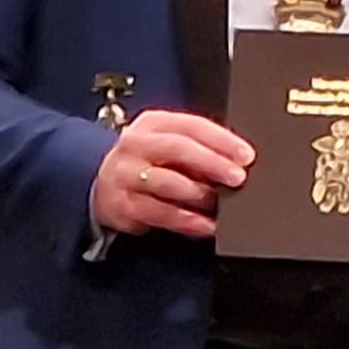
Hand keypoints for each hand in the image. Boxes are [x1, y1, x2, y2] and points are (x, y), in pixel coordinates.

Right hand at [91, 110, 252, 239]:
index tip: (245, 155)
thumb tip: (238, 161)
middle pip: (178, 149)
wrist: (103, 181)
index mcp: (154, 123)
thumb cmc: (149, 160)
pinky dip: (188, 221)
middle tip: (237, 177)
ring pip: (167, 183)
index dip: (222, 140)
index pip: (192, 125)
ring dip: (199, 194)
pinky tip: (206, 225)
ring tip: (220, 202)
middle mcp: (136, 145)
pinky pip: (161, 214)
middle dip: (212, 163)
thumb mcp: (170, 143)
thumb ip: (200, 146)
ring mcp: (126, 175)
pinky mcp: (123, 206)